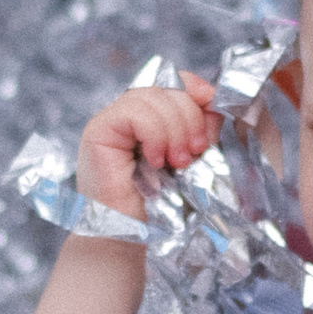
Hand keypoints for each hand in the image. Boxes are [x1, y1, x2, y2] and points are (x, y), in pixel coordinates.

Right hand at [76, 76, 216, 225]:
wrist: (130, 233)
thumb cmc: (159, 202)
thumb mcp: (192, 157)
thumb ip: (201, 126)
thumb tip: (213, 98)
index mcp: (150, 115)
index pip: (172, 81)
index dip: (194, 87)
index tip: (212, 104)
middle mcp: (128, 112)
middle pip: (165, 87)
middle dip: (190, 115)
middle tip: (196, 150)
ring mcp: (111, 119)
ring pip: (151, 97)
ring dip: (174, 129)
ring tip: (179, 161)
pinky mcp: (98, 130)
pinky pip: (133, 112)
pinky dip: (154, 133)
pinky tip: (156, 160)